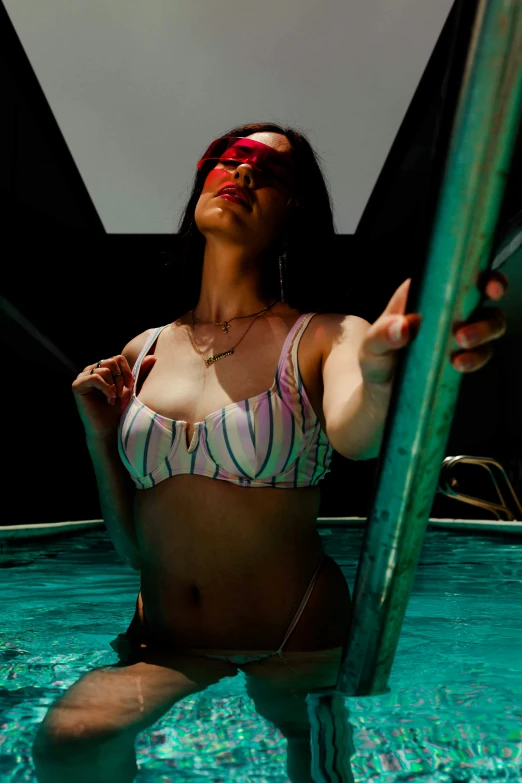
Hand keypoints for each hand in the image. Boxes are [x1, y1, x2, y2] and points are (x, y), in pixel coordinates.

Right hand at [72, 354, 156, 438]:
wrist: (109, 428)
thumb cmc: (119, 410)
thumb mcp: (131, 388)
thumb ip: (140, 372)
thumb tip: (153, 357)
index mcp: (102, 369)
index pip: (117, 358)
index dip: (126, 371)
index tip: (130, 386)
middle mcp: (91, 370)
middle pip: (111, 361)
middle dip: (119, 379)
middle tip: (120, 394)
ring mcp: (82, 377)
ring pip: (103, 369)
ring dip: (113, 386)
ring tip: (113, 399)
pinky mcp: (77, 385)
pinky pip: (94, 377)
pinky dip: (105, 388)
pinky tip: (108, 399)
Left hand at [359, 270, 508, 389]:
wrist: (381, 393)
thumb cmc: (376, 360)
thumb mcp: (371, 347)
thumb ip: (381, 335)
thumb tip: (401, 327)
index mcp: (424, 292)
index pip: (454, 270)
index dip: (477, 271)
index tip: (485, 284)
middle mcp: (447, 305)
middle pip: (483, 291)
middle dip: (488, 303)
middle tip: (464, 329)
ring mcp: (459, 329)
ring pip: (490, 321)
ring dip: (483, 332)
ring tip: (460, 349)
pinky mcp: (465, 353)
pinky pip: (483, 351)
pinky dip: (476, 357)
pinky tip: (459, 364)